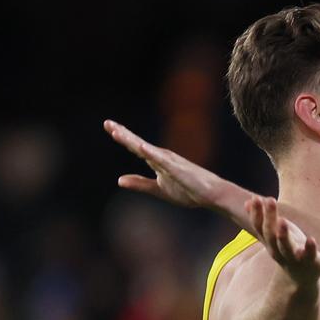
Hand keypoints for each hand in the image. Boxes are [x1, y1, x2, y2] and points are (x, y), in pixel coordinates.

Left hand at [104, 119, 257, 226]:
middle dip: (123, 134)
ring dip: (132, 140)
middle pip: (138, 144)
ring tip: (117, 132)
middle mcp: (162, 157)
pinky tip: (141, 147)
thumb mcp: (158, 189)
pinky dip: (151, 153)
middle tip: (107, 123)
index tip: (109, 126)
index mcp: (157, 161)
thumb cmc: (188, 191)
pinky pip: (162, 160)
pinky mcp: (178, 169)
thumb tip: (119, 180)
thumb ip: (140, 184)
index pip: (136, 147)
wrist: (212, 195)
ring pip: (147, 149)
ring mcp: (170, 162)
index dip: (122, 137)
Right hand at [247, 196, 319, 286]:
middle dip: (269, 217)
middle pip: (271, 234)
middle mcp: (278, 250)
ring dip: (283, 234)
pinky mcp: (309, 261)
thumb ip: (262, 219)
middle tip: (270, 200)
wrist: (302, 277)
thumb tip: (246, 202)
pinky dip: (309, 248)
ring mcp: (294, 257)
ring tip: (282, 220)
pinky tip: (311, 239)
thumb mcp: (274, 234)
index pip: (259, 227)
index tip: (255, 198)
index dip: (256, 213)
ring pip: (285, 247)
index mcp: (269, 242)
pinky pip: (308, 255)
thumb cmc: (288, 250)